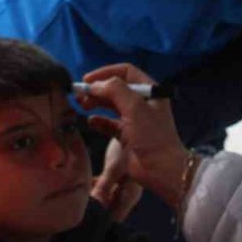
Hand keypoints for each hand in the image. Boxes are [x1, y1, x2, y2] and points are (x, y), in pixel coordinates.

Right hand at [79, 63, 187, 206]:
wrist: (161, 169)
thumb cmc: (152, 135)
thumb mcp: (135, 106)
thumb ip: (114, 89)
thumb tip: (95, 84)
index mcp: (150, 91)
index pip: (126, 72)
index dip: (106, 72)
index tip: (88, 79)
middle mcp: (142, 103)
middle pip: (116, 88)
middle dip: (97, 89)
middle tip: (80, 93)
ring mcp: (134, 119)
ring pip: (111, 105)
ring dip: (96, 103)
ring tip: (81, 104)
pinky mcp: (127, 136)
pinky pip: (109, 124)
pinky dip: (99, 121)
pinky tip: (91, 121)